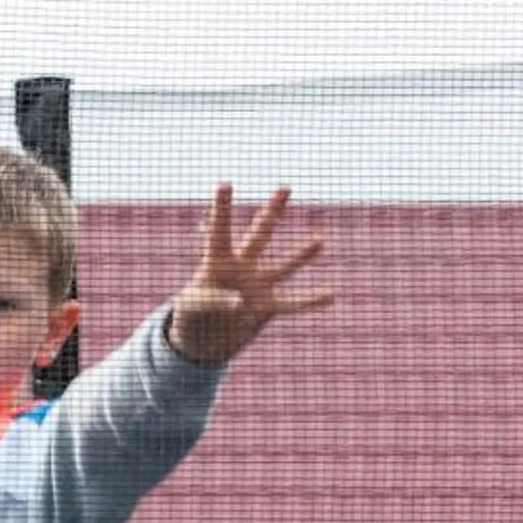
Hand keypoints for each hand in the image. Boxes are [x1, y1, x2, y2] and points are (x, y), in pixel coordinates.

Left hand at [165, 186, 331, 365]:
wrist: (203, 337)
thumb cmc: (191, 315)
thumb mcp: (192, 307)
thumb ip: (212, 301)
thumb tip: (238, 301)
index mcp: (216, 261)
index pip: (219, 231)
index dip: (220, 209)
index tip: (224, 184)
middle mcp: (241, 267)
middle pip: (259, 235)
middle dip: (271, 212)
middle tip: (285, 188)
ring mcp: (257, 285)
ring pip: (282, 266)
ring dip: (300, 256)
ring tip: (319, 241)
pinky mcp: (267, 307)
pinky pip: (292, 303)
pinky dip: (309, 301)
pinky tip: (331, 294)